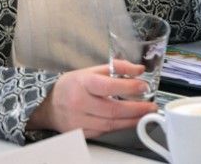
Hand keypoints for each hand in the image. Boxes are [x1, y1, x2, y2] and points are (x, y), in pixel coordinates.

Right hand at [26, 61, 156, 137]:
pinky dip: (119, 127)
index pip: (108, 86)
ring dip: (131, 121)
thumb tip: (139, 69)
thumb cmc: (73, 85)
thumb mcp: (92, 70)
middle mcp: (79, 103)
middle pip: (112, 110)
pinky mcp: (80, 133)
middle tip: (152, 107)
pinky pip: (104, 132)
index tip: (145, 87)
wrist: (49, 105)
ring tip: (145, 115)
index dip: (129, 87)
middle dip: (136, 109)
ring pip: (110, 125)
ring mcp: (78, 121)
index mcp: (83, 83)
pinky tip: (130, 122)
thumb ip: (118, 67)